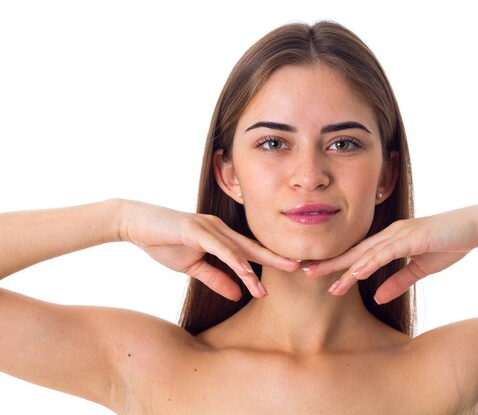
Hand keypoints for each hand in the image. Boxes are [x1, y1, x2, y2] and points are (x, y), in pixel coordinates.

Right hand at [117, 200, 298, 300]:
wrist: (135, 224)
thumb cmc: (164, 241)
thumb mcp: (193, 266)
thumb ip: (216, 278)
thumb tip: (238, 295)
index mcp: (221, 237)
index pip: (251, 251)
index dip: (271, 261)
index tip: (292, 271)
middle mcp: (220, 229)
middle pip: (253, 247)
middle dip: (276, 258)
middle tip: (300, 267)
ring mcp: (208, 227)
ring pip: (238, 249)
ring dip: (256, 266)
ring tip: (275, 279)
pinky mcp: (194, 229)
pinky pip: (218, 246)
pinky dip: (232, 259)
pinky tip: (245, 269)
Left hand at [304, 204, 477, 303]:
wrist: (475, 226)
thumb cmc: (448, 243)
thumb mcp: (421, 268)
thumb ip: (399, 281)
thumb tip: (377, 297)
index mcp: (390, 241)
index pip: (358, 255)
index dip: (336, 264)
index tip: (316, 274)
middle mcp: (389, 235)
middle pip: (353, 252)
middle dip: (328, 263)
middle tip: (303, 272)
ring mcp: (399, 234)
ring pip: (365, 254)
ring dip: (344, 268)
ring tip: (323, 280)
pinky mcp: (412, 237)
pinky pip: (387, 252)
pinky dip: (370, 263)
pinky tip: (355, 272)